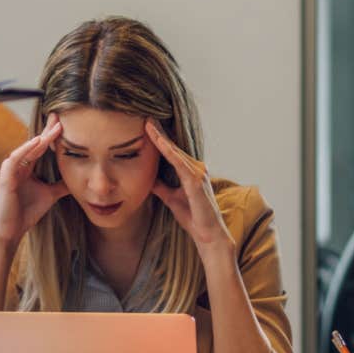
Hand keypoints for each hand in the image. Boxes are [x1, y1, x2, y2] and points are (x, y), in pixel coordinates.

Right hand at [0, 114, 68, 247]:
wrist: (12, 230)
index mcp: (27, 168)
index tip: (63, 124)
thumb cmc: (26, 212)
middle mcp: (18, 166)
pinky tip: (37, 142)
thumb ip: (60, 185)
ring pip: (26, 149)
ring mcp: (11, 170)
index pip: (40, 147)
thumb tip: (77, 179)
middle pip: (34, 144)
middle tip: (59, 117)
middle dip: (46, 130)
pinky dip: (26, 150)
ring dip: (40, 138)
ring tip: (54, 129)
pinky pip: (15, 159)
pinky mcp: (5, 177)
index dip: (51, 136)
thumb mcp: (50, 194)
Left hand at [145, 119, 232, 254]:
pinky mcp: (196, 182)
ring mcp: (197, 174)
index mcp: (189, 172)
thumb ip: (161, 186)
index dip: (159, 139)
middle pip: (173, 147)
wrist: (207, 236)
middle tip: (146, 116)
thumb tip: (147, 178)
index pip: (171, 151)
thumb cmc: (193, 217)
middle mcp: (196, 169)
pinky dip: (169, 152)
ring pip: (176, 152)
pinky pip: (180, 164)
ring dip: (162, 138)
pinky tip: (159, 143)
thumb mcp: (171, 198)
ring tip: (149, 124)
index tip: (147, 125)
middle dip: (160, 132)